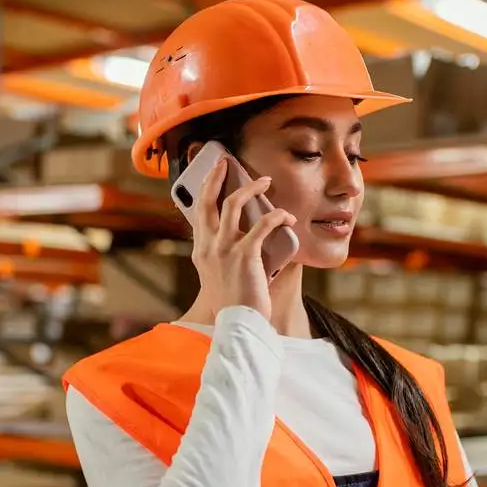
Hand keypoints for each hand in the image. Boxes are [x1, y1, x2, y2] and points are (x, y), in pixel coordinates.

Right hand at [188, 158, 296, 319]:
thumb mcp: (221, 276)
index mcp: (201, 251)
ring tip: (265, 182)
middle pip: (208, 200)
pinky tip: (287, 217)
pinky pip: (262, 224)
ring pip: (234, 204)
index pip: (200, 212)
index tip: (214, 173)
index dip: (205, 188)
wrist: (238, 323)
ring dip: (252, 188)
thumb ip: (226, 254)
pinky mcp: (244, 255)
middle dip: (217, 176)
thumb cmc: (234, 303)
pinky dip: (277, 216)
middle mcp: (208, 247)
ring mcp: (224, 250)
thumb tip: (246, 234)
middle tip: (227, 162)